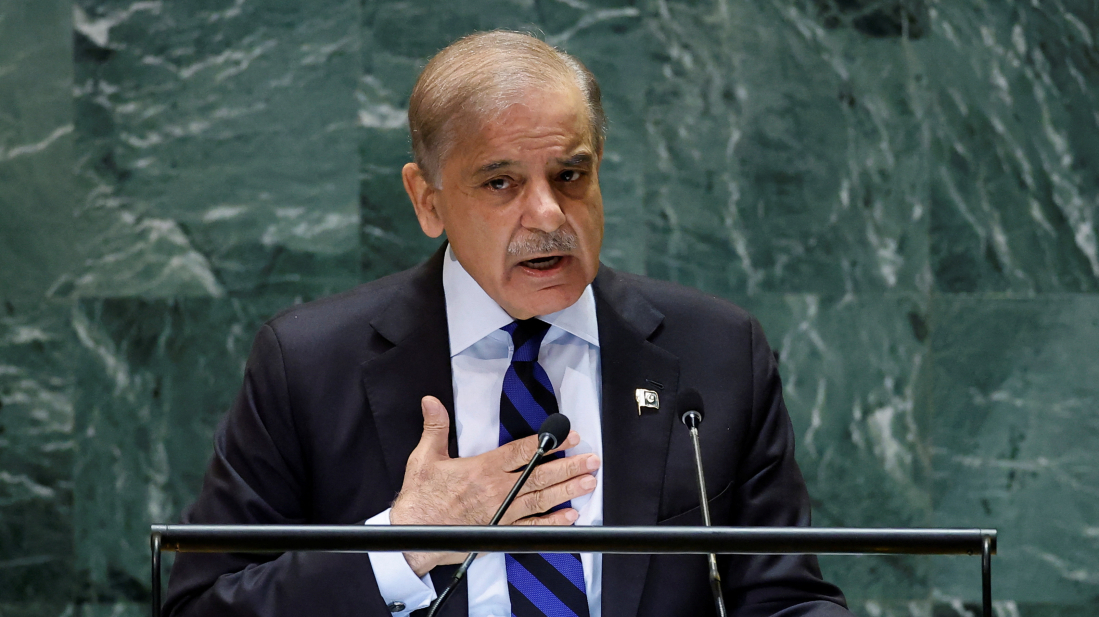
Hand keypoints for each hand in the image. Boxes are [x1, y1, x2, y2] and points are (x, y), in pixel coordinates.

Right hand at [390, 396, 599, 575]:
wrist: (413, 535)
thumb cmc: (420, 499)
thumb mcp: (424, 457)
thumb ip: (435, 427)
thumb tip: (431, 402)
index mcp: (482, 469)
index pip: (522, 452)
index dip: (547, 443)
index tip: (568, 435)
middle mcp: (497, 491)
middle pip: (540, 476)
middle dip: (569, 466)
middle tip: (591, 459)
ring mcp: (501, 513)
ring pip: (541, 499)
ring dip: (567, 491)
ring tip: (588, 482)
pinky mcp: (500, 532)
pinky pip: (532, 527)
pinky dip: (552, 522)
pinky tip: (570, 516)